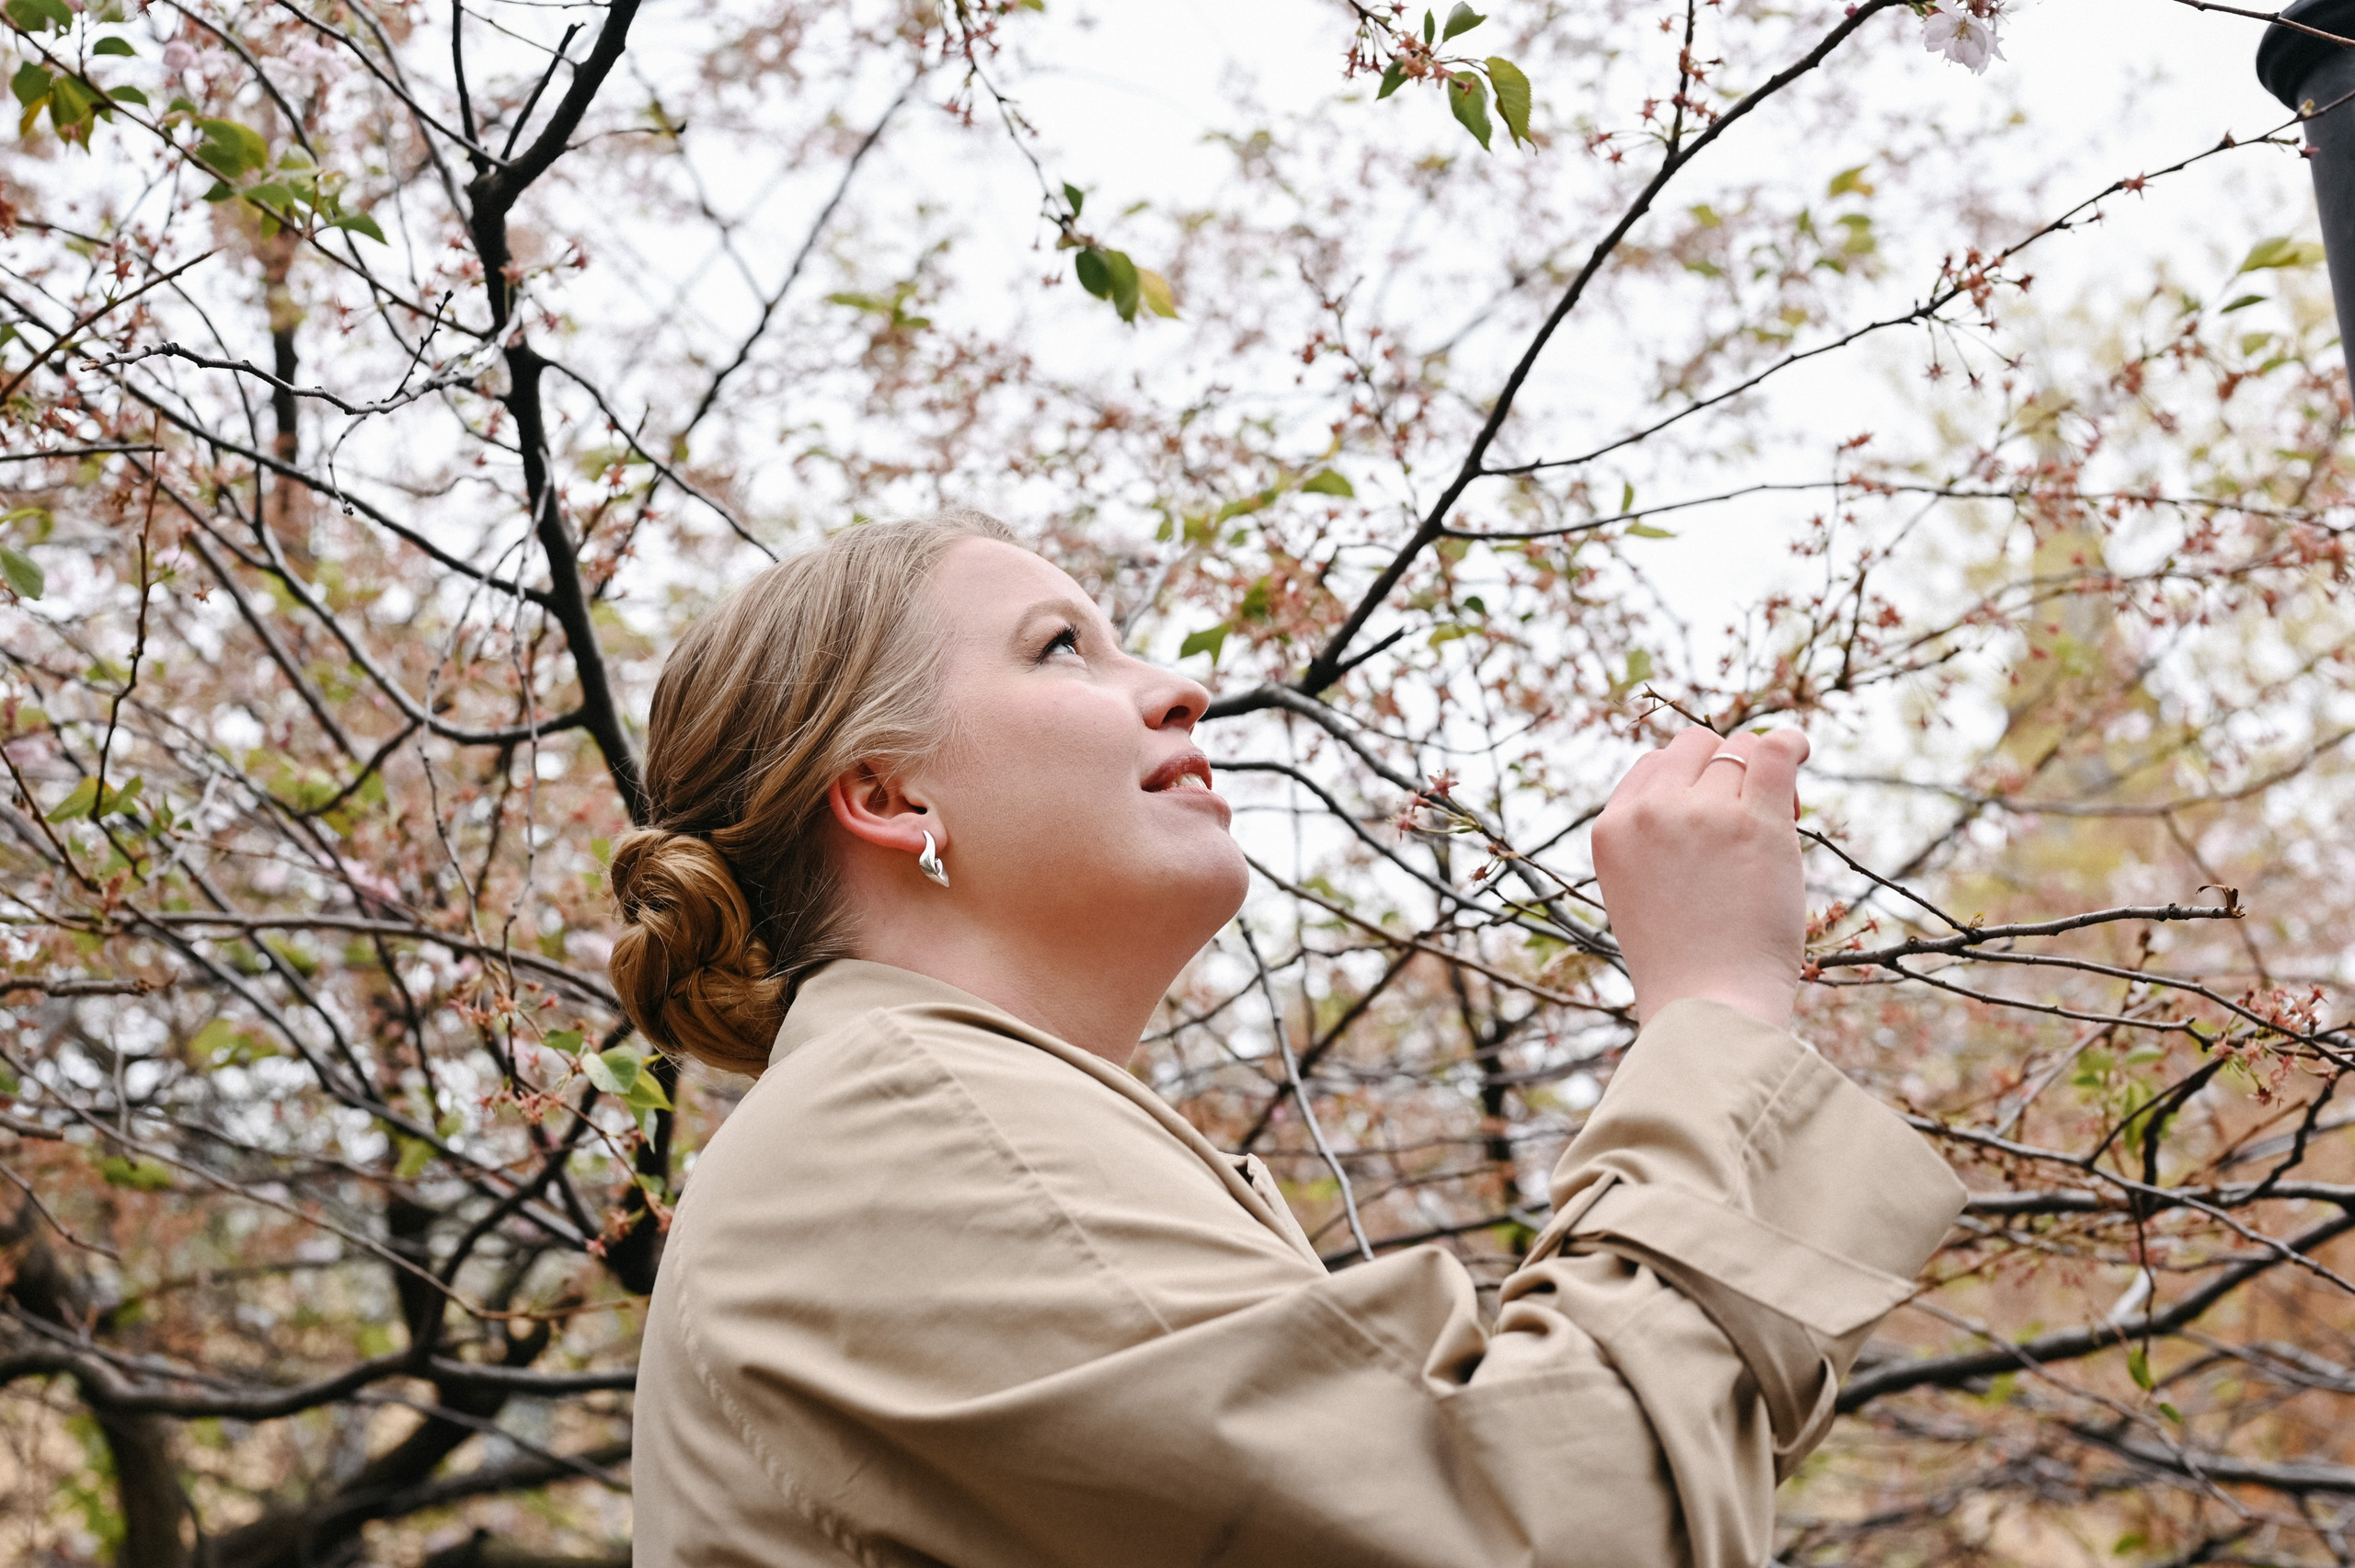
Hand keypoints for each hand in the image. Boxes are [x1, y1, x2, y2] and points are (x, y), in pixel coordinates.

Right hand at [1592, 726, 1809, 1029]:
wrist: (1707, 1005)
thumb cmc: (1682, 963)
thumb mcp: (1636, 892)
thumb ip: (1651, 841)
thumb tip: (1698, 792)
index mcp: (1612, 829)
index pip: (1653, 766)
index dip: (1691, 783)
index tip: (1712, 819)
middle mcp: (1650, 812)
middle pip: (1694, 747)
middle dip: (1723, 771)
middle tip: (1745, 822)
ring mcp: (1701, 813)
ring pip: (1740, 751)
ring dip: (1761, 778)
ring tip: (1773, 827)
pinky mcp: (1756, 823)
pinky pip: (1774, 749)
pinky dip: (1791, 743)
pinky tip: (1798, 750)